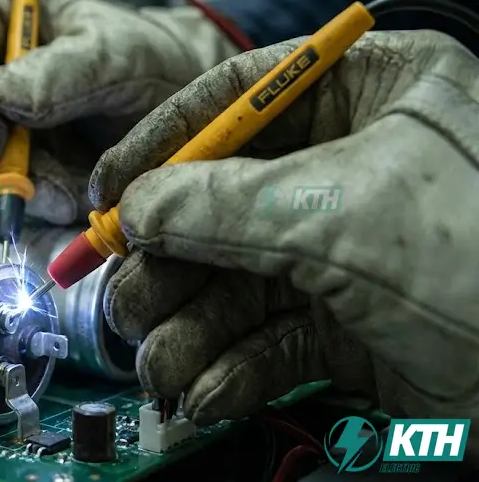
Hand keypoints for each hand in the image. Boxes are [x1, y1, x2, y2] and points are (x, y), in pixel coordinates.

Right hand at [0, 0, 238, 223]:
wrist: (189, 99)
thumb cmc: (154, 56)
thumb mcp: (118, 53)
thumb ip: (65, 71)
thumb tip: (1, 94)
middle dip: (3, 166)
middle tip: (47, 192)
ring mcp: (5, 127)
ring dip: (31, 192)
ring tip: (79, 195)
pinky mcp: (26, 169)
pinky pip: (18, 196)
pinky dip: (48, 206)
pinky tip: (80, 202)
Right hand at [92, 31, 478, 443]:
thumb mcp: (340, 214)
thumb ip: (220, 205)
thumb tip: (136, 209)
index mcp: (376, 94)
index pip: (240, 95)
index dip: (163, 141)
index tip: (109, 188)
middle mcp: (357, 166)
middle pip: (222, 202)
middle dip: (169, 260)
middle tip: (126, 296)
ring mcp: (350, 251)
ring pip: (236, 281)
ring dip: (187, 327)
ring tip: (160, 362)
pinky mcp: (350, 325)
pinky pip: (266, 339)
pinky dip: (227, 369)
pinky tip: (206, 391)